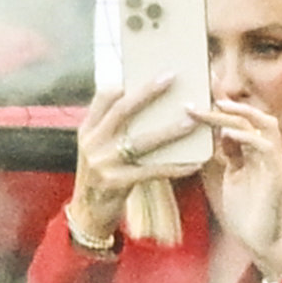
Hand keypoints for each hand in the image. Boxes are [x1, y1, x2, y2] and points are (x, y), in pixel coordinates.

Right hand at [71, 75, 194, 239]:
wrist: (87, 215)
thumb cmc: (102, 175)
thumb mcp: (98, 148)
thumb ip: (114, 127)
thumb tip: (148, 99)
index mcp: (87, 130)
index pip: (102, 97)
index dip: (124, 81)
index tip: (145, 68)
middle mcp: (92, 144)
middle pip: (121, 111)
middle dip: (148, 92)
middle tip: (172, 76)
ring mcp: (101, 164)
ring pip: (141, 141)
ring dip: (169, 130)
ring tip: (193, 120)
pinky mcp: (115, 183)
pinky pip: (151, 171)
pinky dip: (175, 167)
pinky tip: (195, 163)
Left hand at [205, 96, 281, 281]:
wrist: (257, 239)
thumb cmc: (244, 209)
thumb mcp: (231, 175)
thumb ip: (227, 155)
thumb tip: (216, 134)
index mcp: (257, 152)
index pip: (245, 122)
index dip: (227, 107)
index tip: (202, 97)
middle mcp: (269, 153)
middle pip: (255, 118)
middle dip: (232, 105)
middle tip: (204, 98)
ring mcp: (274, 162)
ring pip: (265, 127)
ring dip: (239, 115)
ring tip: (216, 108)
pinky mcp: (276, 175)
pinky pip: (265, 149)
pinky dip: (246, 138)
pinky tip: (227, 133)